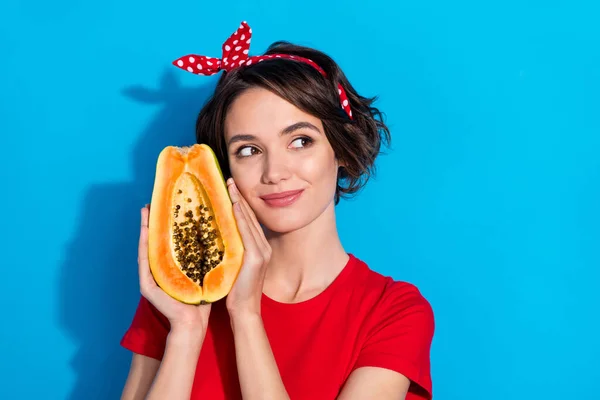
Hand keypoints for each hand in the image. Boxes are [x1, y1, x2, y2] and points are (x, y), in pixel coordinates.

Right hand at [138, 204, 210, 332]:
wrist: (194, 323)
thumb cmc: (203, 298)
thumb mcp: (206, 269)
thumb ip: (207, 253)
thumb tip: (219, 231)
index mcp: (174, 265)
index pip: (171, 240)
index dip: (169, 222)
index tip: (172, 203)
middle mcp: (160, 269)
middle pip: (157, 240)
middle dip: (154, 221)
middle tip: (154, 202)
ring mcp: (151, 276)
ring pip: (148, 246)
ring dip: (145, 228)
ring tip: (145, 210)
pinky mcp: (147, 284)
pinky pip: (144, 260)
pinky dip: (144, 244)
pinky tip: (144, 231)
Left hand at [225, 178, 271, 316]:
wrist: (244, 310)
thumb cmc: (235, 292)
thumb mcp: (233, 266)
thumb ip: (230, 251)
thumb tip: (216, 237)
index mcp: (258, 249)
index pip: (248, 221)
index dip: (239, 203)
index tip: (229, 189)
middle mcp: (263, 247)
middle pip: (250, 216)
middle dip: (239, 197)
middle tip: (229, 180)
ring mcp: (262, 251)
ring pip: (249, 221)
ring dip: (239, 201)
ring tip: (230, 186)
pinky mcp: (256, 257)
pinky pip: (247, 232)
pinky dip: (240, 217)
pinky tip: (233, 205)